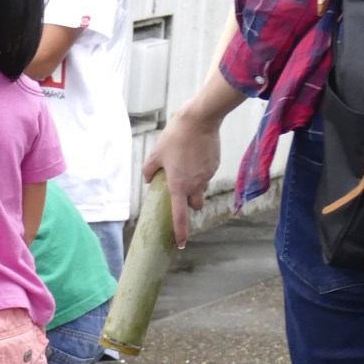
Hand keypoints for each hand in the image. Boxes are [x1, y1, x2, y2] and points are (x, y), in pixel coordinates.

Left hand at [141, 106, 224, 247]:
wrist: (200, 119)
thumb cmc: (175, 137)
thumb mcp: (155, 154)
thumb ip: (149, 170)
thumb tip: (148, 179)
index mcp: (179, 186)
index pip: (179, 216)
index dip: (180, 232)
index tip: (181, 244)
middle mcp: (196, 185)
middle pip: (195, 205)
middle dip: (189, 205)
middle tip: (180, 194)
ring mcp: (208, 176)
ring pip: (202, 189)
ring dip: (194, 187)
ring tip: (185, 168)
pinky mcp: (215, 165)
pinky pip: (207, 175)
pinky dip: (200, 172)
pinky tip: (194, 157)